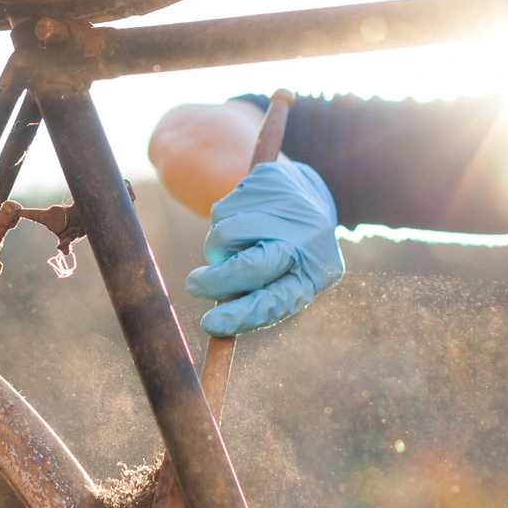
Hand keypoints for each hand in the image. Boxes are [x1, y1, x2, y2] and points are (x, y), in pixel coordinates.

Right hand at [186, 160, 342, 335]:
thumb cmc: (288, 250)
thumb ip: (256, 297)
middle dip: (217, 281)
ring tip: (230, 244)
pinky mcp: (266, 182)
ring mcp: (285, 209)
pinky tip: (240, 217)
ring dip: (216, 249)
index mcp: (314, 273)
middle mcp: (305, 240)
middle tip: (194, 286)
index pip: (275, 302)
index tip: (208, 324)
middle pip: (252, 267)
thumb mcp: (285, 277)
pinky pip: (222, 213)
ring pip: (227, 237)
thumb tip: (215, 324)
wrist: (306, 191)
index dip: (240, 316)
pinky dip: (221, 222)